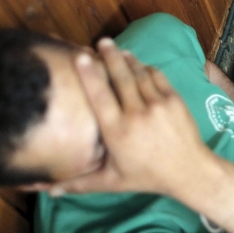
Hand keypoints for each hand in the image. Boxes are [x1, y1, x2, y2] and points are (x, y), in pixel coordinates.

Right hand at [48, 39, 215, 197]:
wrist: (189, 171)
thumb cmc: (146, 177)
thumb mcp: (110, 182)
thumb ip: (77, 183)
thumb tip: (44, 190)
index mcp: (118, 132)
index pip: (100, 96)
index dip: (90, 74)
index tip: (80, 57)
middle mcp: (137, 115)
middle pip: (120, 78)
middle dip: (108, 57)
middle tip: (99, 42)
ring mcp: (158, 105)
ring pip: (138, 74)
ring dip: (126, 59)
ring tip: (114, 48)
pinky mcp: (174, 100)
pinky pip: (156, 76)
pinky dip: (145, 67)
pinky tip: (136, 62)